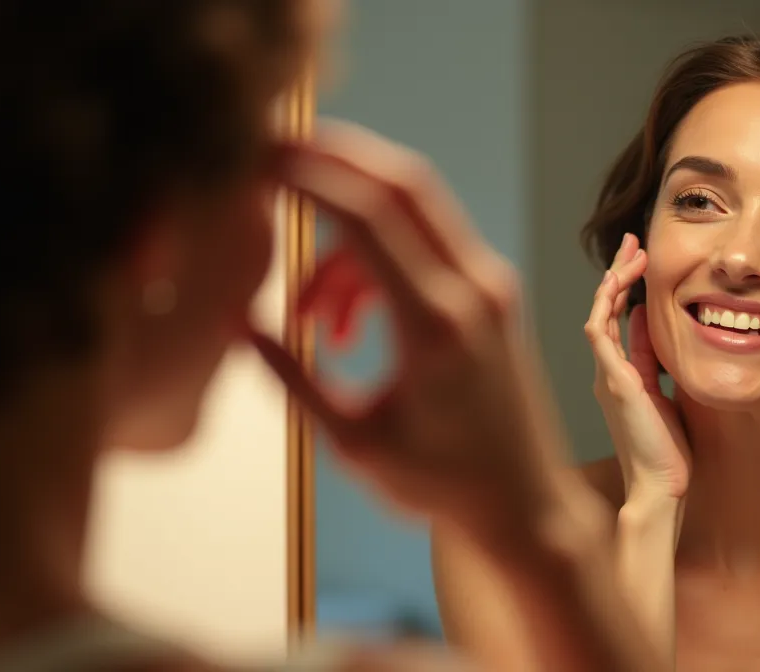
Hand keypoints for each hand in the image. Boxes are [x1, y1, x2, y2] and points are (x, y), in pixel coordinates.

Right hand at [248, 122, 575, 539]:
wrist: (524, 500)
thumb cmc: (441, 483)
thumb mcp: (353, 441)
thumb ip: (292, 375)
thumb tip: (234, 320)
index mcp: (435, 323)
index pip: (367, 214)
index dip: (308, 174)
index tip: (257, 159)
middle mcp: (474, 289)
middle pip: (401, 182)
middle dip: (334, 158)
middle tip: (273, 159)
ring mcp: (490, 285)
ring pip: (411, 213)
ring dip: (346, 242)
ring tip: (313, 322)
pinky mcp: (494, 292)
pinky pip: (426, 245)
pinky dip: (376, 262)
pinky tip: (348, 326)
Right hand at [583, 232, 690, 500]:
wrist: (660, 488)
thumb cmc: (668, 452)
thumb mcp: (665, 393)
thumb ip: (654, 359)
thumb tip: (652, 320)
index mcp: (622, 376)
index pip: (619, 321)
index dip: (627, 288)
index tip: (640, 260)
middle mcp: (609, 373)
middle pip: (606, 311)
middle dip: (618, 273)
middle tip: (632, 242)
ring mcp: (607, 377)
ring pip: (600, 316)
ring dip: (614, 281)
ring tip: (631, 253)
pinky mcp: (614, 382)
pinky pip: (600, 334)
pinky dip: (607, 306)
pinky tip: (619, 283)